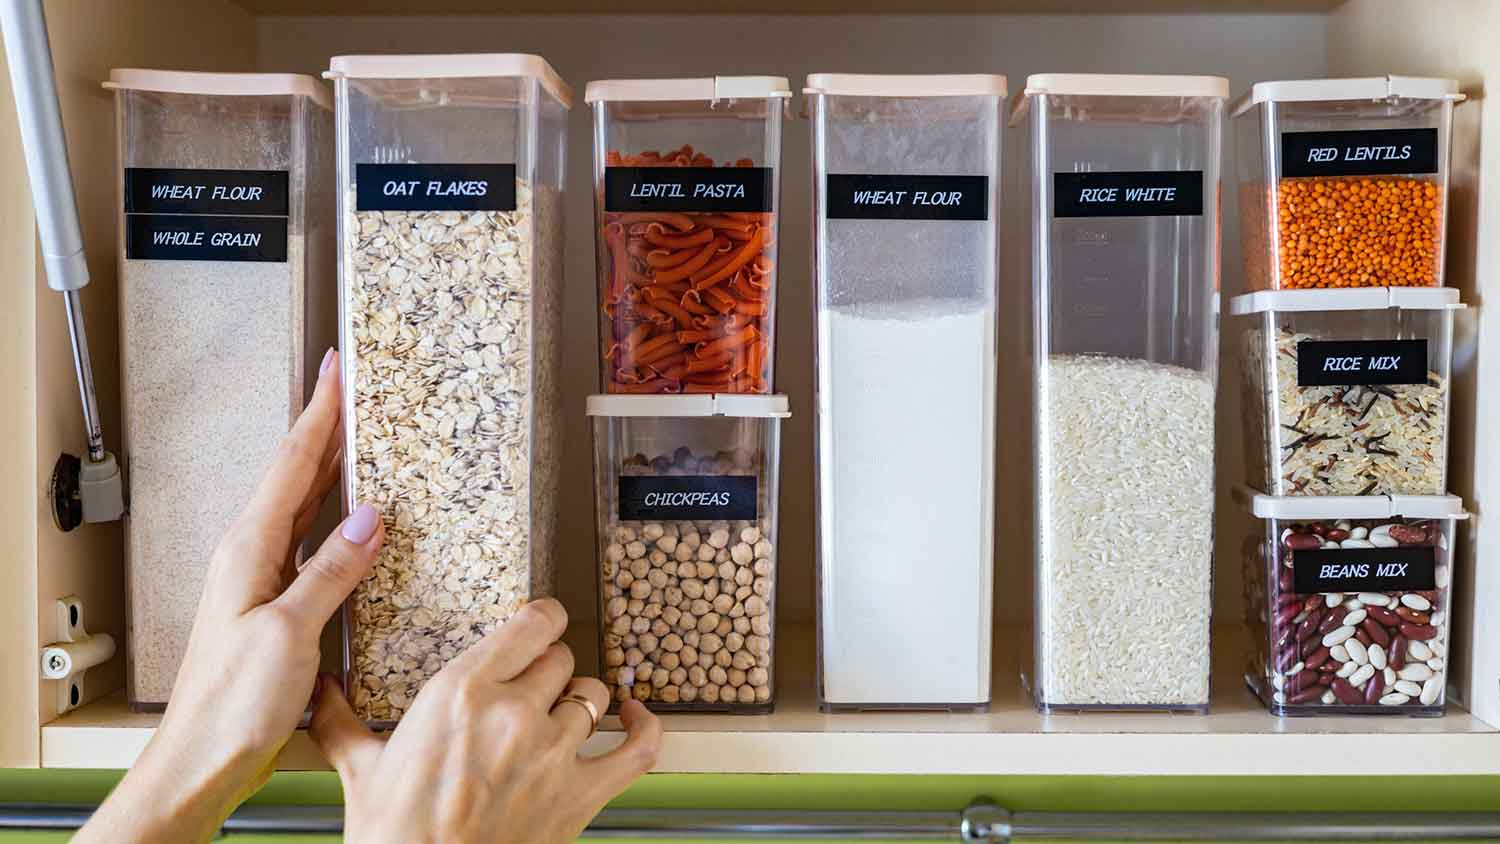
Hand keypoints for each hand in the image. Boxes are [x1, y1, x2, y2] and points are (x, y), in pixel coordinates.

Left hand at [76, 349, 383, 843]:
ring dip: (334, 466)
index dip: (321, 411)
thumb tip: (370, 519)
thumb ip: (330, 572)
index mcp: (249, 548)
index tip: (338, 369)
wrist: (201, 759)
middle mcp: (252, 554)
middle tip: (356, 387)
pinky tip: (358, 516)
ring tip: (363, 434)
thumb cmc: (230, 705)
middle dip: (328, 425)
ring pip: (305, 503)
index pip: (293, 462)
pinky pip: (312, 540)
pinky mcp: (277, 602)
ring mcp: (263, 577)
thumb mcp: (287, 633)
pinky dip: (338, 515)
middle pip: (298, 472)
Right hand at [311, 598, 662, 843]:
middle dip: (546, 671)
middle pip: (559, 660)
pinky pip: (638, 747)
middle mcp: (515, 712)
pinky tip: (634, 717)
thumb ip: (341, 720)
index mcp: (462, 692)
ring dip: (577, 704)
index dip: (542, 620)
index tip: (539, 624)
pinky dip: (643, 727)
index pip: (533, 624)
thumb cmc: (393, 837)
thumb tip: (317, 691)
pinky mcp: (583, 793)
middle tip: (528, 690)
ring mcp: (554, 752)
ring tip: (558, 716)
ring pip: (592, 696)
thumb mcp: (360, 769)